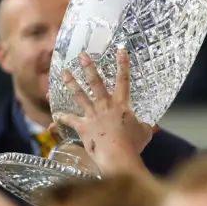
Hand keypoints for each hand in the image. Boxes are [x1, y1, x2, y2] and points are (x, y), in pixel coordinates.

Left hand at [53, 50, 152, 174]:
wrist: (118, 155)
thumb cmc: (133, 144)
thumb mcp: (144, 133)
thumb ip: (146, 126)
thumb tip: (151, 127)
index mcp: (122, 103)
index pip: (124, 79)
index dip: (123, 64)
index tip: (120, 50)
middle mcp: (105, 104)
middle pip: (95, 81)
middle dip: (88, 66)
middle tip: (81, 55)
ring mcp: (92, 114)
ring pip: (79, 95)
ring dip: (71, 83)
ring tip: (64, 72)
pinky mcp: (82, 126)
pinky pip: (70, 120)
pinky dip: (62, 118)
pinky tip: (55, 115)